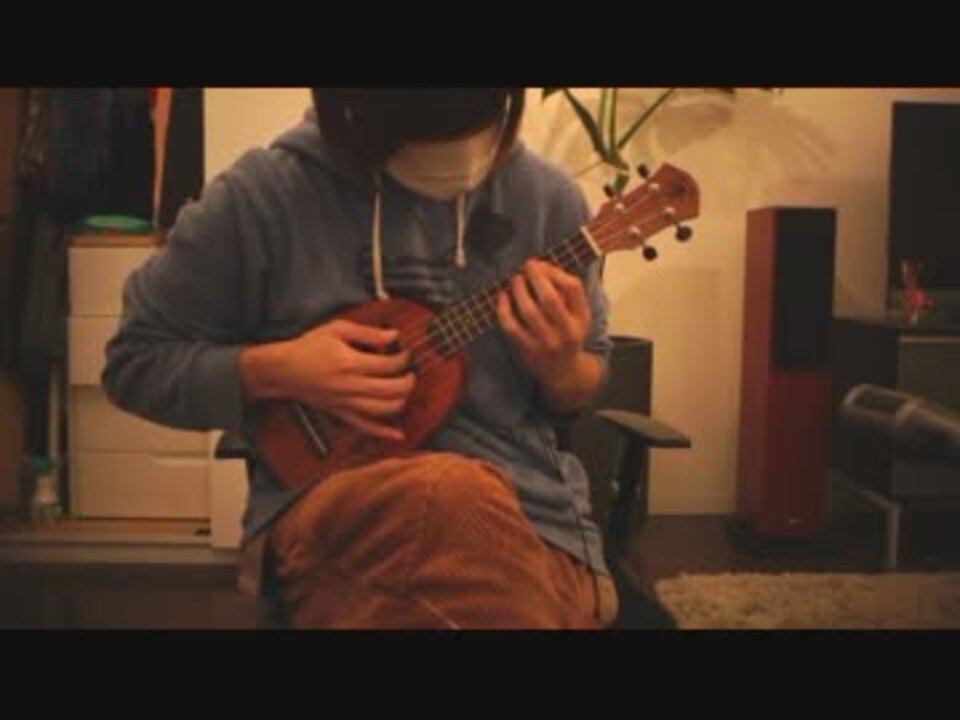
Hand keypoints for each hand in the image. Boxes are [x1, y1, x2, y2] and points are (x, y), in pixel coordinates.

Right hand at [243, 319, 413, 441]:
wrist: (282, 370)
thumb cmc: (308, 347)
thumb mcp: (337, 329)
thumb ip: (367, 333)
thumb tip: (393, 335)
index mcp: (351, 364)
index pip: (390, 366)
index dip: (404, 359)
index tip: (406, 352)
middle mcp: (351, 386)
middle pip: (392, 390)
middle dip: (409, 380)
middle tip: (411, 372)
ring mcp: (346, 403)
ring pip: (384, 410)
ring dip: (401, 400)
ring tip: (404, 389)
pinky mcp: (341, 413)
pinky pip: (365, 427)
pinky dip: (384, 432)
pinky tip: (398, 434)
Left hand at [495, 258, 590, 384]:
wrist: (563, 372)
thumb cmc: (568, 335)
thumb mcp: (579, 316)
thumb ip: (569, 294)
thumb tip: (543, 267)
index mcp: (582, 318)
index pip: (573, 287)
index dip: (555, 271)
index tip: (542, 264)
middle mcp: (567, 332)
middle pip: (550, 299)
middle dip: (536, 277)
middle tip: (527, 265)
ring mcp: (547, 343)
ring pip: (529, 312)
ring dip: (519, 290)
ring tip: (515, 279)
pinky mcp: (528, 351)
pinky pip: (512, 327)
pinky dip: (504, 310)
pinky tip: (502, 296)